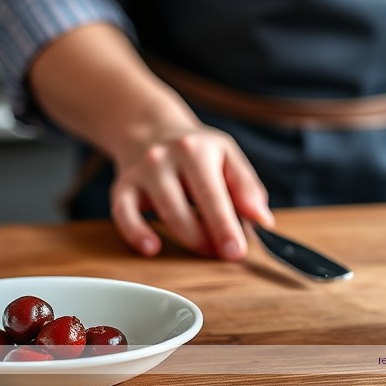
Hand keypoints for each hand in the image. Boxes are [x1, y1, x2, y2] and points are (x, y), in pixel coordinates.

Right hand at [109, 124, 273, 259]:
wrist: (152, 129)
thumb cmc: (197, 150)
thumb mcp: (227, 156)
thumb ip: (247, 187)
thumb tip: (264, 221)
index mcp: (198, 149)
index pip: (214, 193)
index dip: (226, 225)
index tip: (237, 252)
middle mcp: (166, 158)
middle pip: (185, 206)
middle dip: (207, 237)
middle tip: (225, 255)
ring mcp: (142, 172)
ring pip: (163, 212)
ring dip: (187, 238)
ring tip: (205, 250)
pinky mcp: (121, 187)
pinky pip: (123, 215)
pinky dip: (136, 234)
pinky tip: (152, 248)